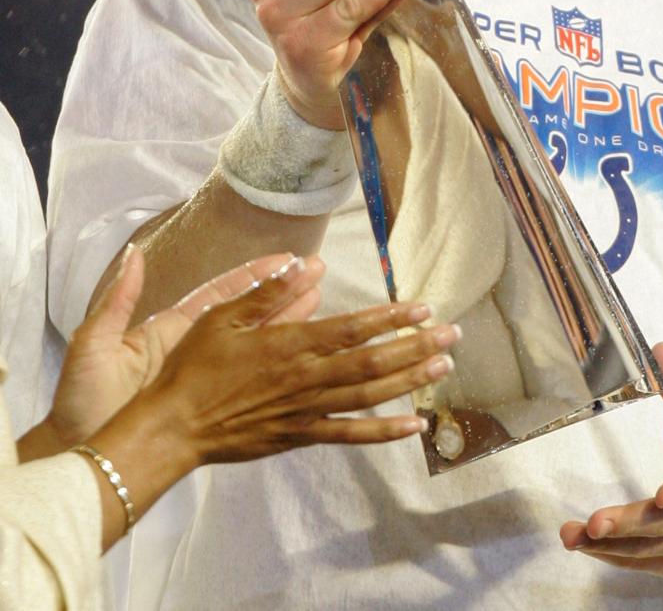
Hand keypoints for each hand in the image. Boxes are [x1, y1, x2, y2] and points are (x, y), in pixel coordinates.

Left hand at [43, 247, 316, 448]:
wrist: (84, 456)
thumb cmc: (83, 401)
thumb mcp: (94, 344)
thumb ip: (117, 299)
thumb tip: (135, 252)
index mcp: (169, 330)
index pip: (219, 293)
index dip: (253, 275)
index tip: (287, 258)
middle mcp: (193, 349)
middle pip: (247, 315)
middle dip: (281, 293)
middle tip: (317, 273)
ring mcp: (203, 379)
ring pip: (254, 346)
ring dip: (286, 325)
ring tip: (320, 302)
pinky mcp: (208, 408)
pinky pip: (248, 384)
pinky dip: (275, 370)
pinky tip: (302, 361)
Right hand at [140, 264, 459, 455]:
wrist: (173, 426)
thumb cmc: (195, 367)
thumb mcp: (224, 316)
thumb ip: (270, 291)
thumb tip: (310, 263)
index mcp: (289, 344)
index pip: (353, 328)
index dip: (392, 317)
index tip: (422, 307)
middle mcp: (306, 378)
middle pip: (373, 361)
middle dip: (416, 346)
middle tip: (452, 334)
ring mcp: (307, 410)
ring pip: (370, 395)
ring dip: (410, 380)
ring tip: (443, 366)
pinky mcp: (301, 436)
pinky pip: (351, 434)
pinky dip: (386, 432)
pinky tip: (415, 425)